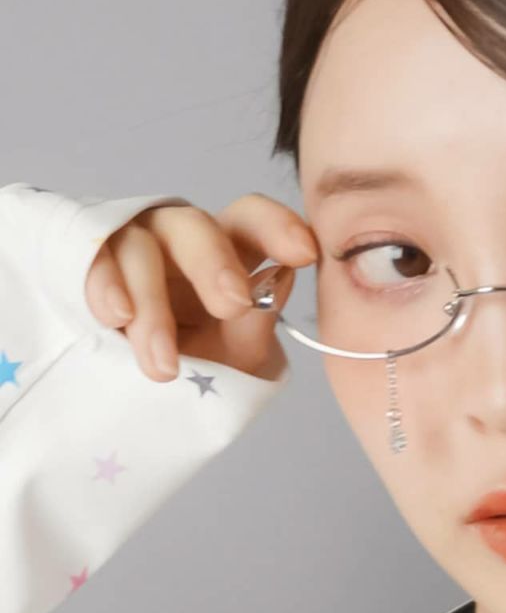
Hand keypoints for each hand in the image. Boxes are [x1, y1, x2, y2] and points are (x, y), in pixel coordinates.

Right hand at [83, 192, 318, 381]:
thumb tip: (280, 279)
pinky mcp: (94, 263)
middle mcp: (183, 240)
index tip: (304, 253)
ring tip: (164, 365)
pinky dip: (105, 287)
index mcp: (230, 251)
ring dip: (154, 307)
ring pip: (141, 248)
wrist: (146, 392)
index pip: (253, 220)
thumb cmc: (201, 361)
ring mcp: (135, 246)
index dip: (277, 226)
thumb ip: (256, 325)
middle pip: (195, 225)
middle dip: (213, 263)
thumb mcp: (236, 356)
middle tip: (232, 306)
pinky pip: (95, 260)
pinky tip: (118, 318)